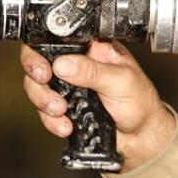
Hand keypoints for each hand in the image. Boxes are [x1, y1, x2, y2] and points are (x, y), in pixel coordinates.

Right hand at [20, 41, 175, 171]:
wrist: (141, 137)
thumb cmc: (141, 103)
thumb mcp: (121, 81)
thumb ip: (93, 71)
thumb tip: (63, 63)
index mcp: (93, 50)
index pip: (58, 40)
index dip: (41, 50)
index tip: (44, 68)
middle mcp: (77, 65)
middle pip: (39, 63)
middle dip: (37, 79)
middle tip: (46, 87)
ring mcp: (69, 87)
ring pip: (36, 88)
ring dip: (43, 101)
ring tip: (61, 111)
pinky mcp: (65, 107)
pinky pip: (43, 112)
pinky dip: (50, 121)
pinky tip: (66, 126)